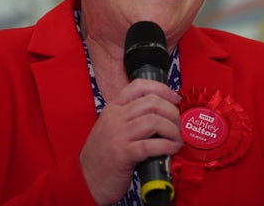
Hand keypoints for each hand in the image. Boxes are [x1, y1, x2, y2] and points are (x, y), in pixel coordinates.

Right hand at [79, 79, 181, 204]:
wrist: (86, 178)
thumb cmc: (102, 155)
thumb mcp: (112, 127)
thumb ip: (130, 117)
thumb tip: (162, 114)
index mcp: (114, 108)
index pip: (139, 86)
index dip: (161, 89)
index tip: (174, 98)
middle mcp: (116, 118)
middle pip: (152, 102)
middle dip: (172, 112)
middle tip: (177, 124)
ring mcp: (119, 135)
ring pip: (154, 121)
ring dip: (172, 130)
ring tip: (176, 139)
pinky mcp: (123, 154)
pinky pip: (150, 144)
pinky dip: (166, 146)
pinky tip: (171, 149)